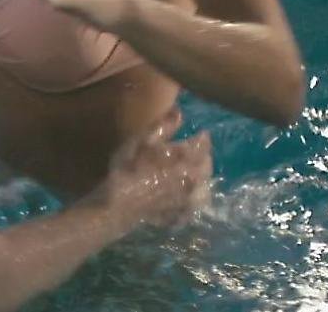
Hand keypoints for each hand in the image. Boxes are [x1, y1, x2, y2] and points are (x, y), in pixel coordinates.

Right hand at [88, 107, 213, 228]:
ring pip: (205, 187)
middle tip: (195, 153)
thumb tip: (180, 112)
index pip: (204, 144)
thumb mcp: (143, 140)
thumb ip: (164, 125)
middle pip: (207, 165)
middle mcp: (195, 178)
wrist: (119, 204)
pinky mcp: (182, 215)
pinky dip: (193, 200)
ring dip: (201, 179)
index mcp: (187, 157)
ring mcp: (190, 200)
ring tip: (192, 176)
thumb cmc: (130, 168)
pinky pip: (194, 207)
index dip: (202, 137)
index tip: (200, 134)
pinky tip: (184, 198)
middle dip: (203, 157)